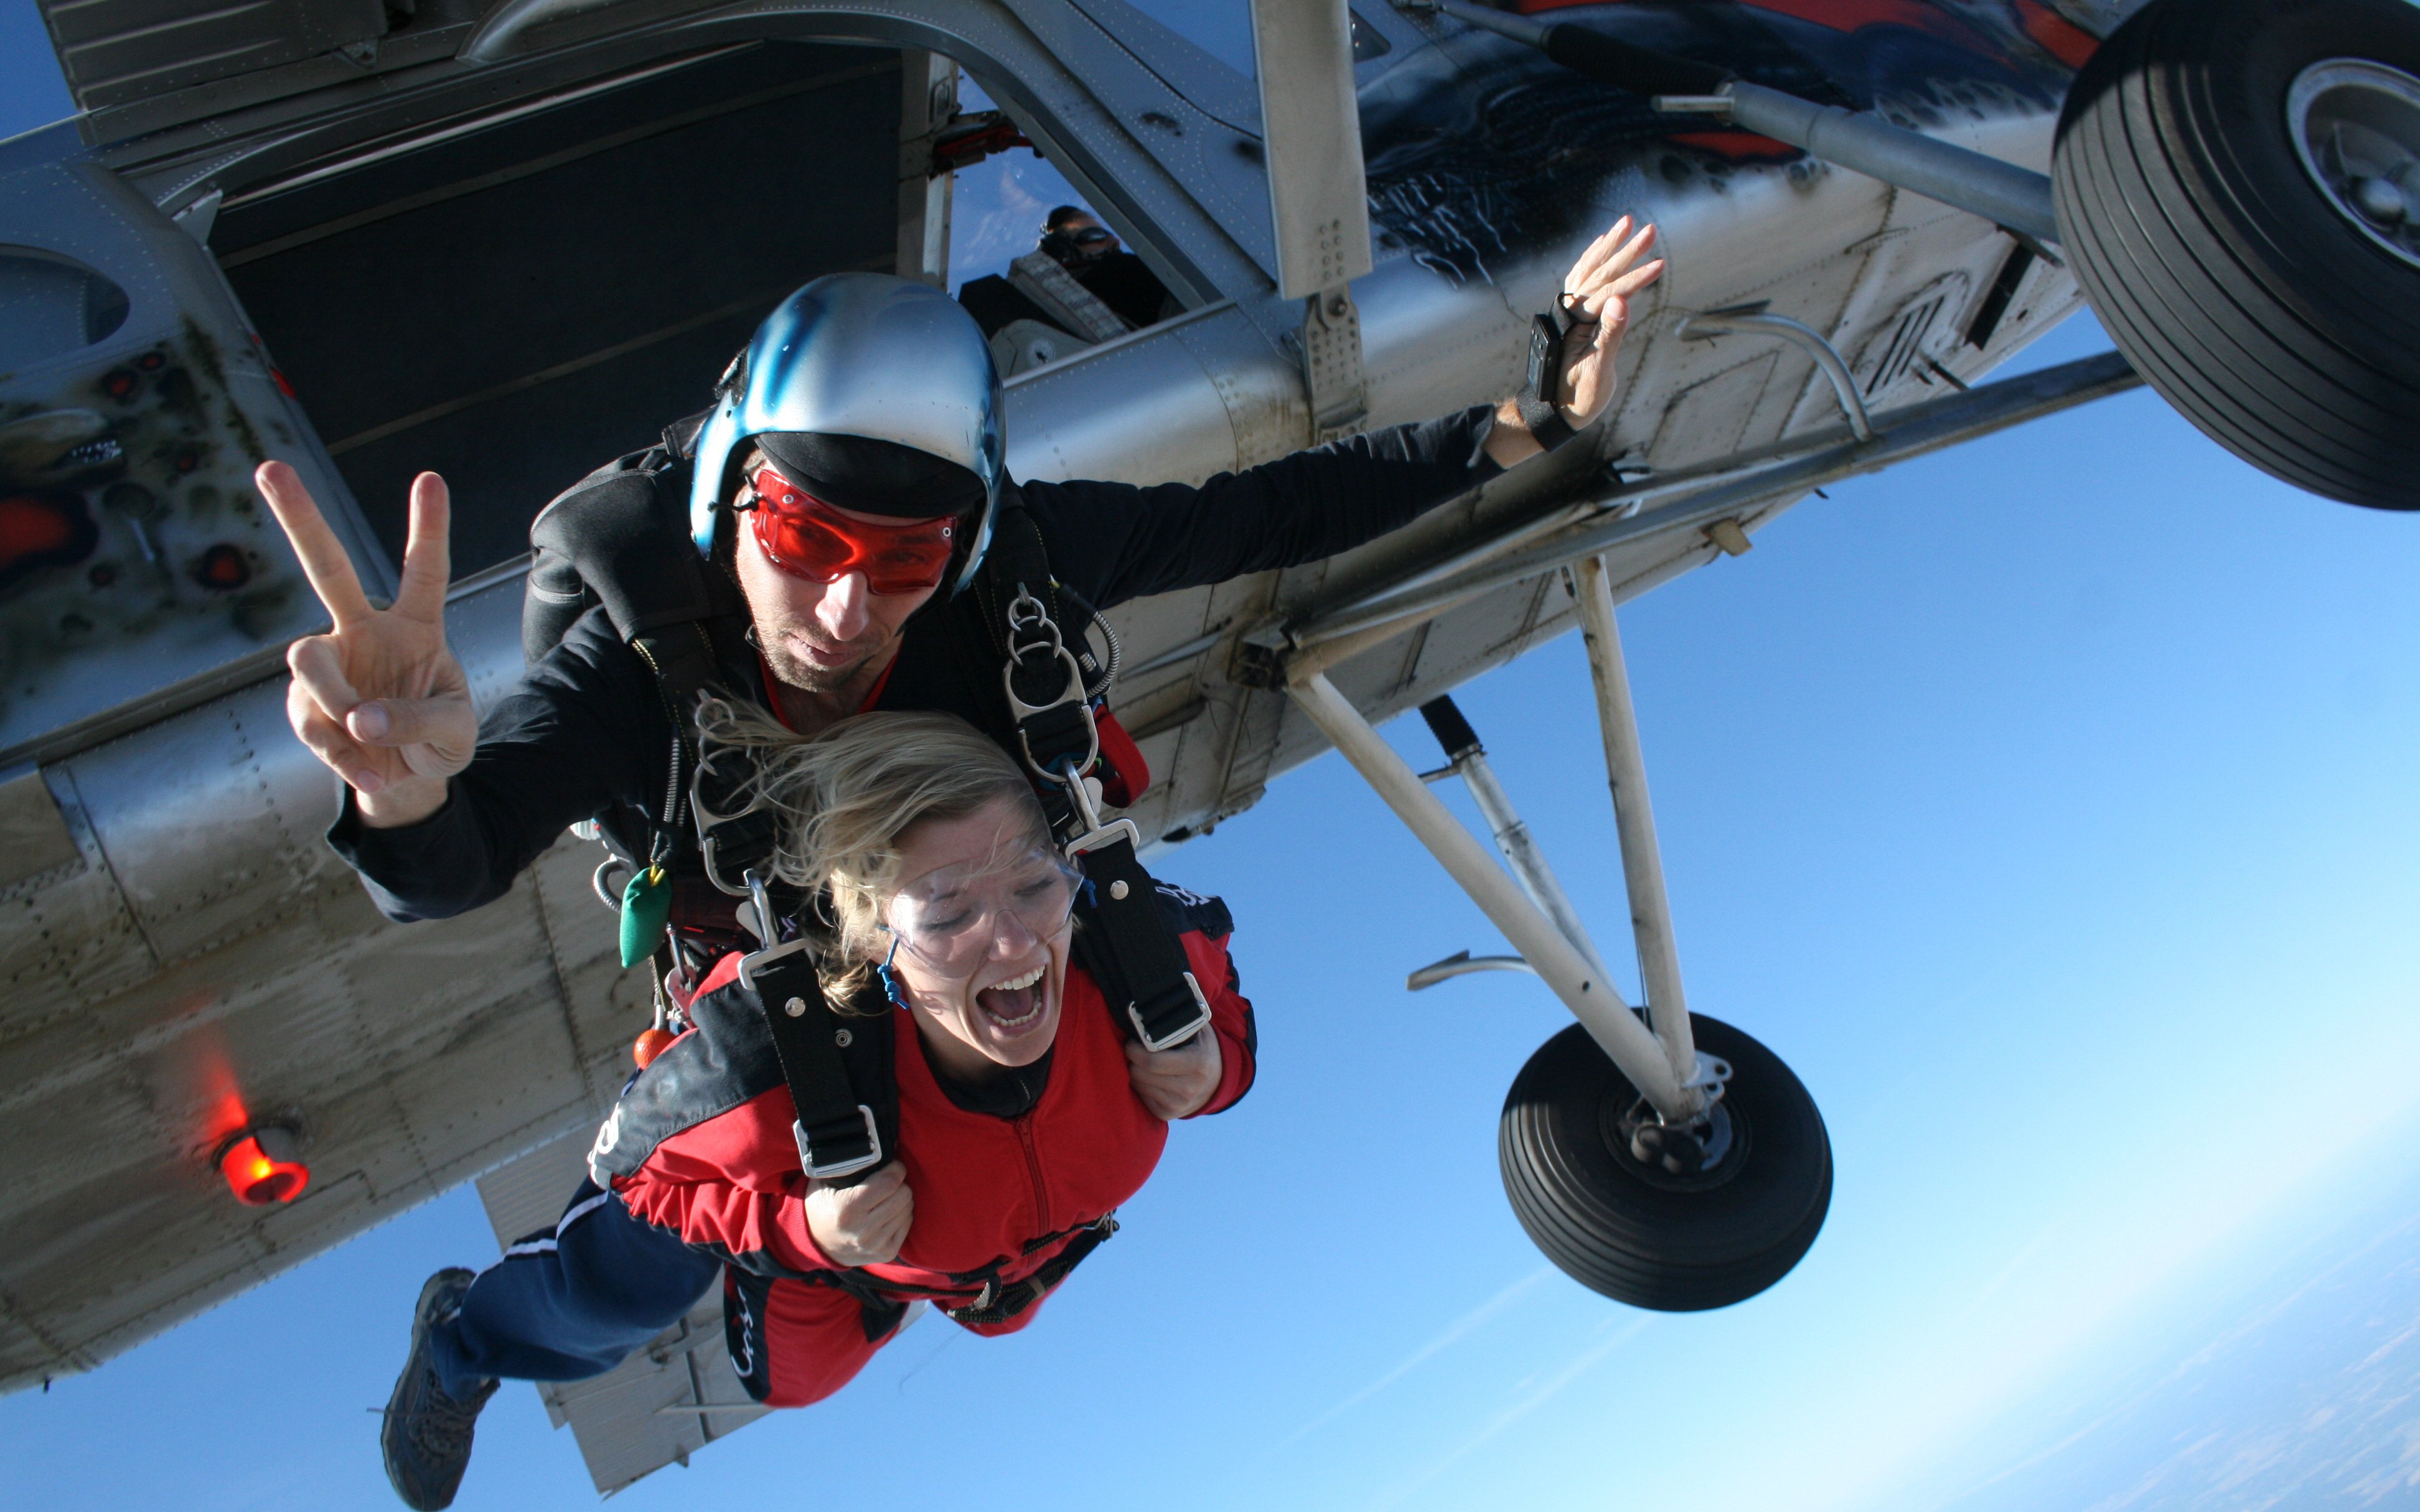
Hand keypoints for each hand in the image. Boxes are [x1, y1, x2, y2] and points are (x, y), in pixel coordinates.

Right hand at [257, 462, 475, 827]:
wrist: (407, 781)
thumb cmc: (439, 741)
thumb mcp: (454, 734)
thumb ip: (419, 720)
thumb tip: (359, 717)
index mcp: (417, 626)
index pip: (424, 571)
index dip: (427, 528)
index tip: (430, 478)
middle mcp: (366, 631)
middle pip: (328, 567)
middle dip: (300, 518)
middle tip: (269, 466)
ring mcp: (330, 664)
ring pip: (305, 655)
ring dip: (335, 696)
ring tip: (366, 733)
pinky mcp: (305, 704)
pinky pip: (310, 720)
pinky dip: (341, 753)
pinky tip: (369, 769)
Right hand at [803, 1162, 913, 1265]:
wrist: (815, 1244)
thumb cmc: (821, 1205)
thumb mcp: (824, 1182)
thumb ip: (848, 1165)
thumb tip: (879, 1146)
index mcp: (847, 1210)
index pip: (889, 1183)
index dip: (895, 1169)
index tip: (892, 1164)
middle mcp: (863, 1230)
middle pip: (903, 1195)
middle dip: (898, 1183)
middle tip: (887, 1181)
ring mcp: (876, 1244)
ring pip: (908, 1208)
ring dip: (900, 1198)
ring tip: (884, 1197)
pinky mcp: (886, 1253)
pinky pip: (908, 1223)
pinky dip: (901, 1214)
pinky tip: (886, 1212)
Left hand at [1126, 1028, 1222, 1120]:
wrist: (1217, 1081)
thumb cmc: (1201, 1049)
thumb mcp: (1198, 1031)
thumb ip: (1179, 1022)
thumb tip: (1151, 1012)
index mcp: (1197, 1064)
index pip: (1152, 1061)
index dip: (1134, 1050)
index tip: (1132, 1041)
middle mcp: (1189, 1088)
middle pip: (1140, 1074)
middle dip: (1132, 1060)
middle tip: (1135, 1050)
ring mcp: (1178, 1105)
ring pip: (1137, 1085)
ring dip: (1134, 1071)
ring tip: (1143, 1062)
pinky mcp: (1167, 1114)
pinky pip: (1140, 1097)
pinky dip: (1140, 1085)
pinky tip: (1149, 1077)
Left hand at [1485, 216, 1666, 466]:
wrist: (1554, 410)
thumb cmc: (1579, 396)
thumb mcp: (1598, 371)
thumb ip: (1609, 335)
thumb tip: (1621, 301)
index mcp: (1577, 323)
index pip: (1610, 292)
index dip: (1636, 278)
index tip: (1660, 264)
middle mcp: (1570, 311)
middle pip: (1601, 273)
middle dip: (1627, 251)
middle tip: (1650, 229)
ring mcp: (1569, 311)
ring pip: (1590, 270)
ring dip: (1611, 246)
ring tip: (1628, 221)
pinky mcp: (1572, 314)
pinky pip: (1582, 278)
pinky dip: (1594, 258)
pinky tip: (1604, 243)